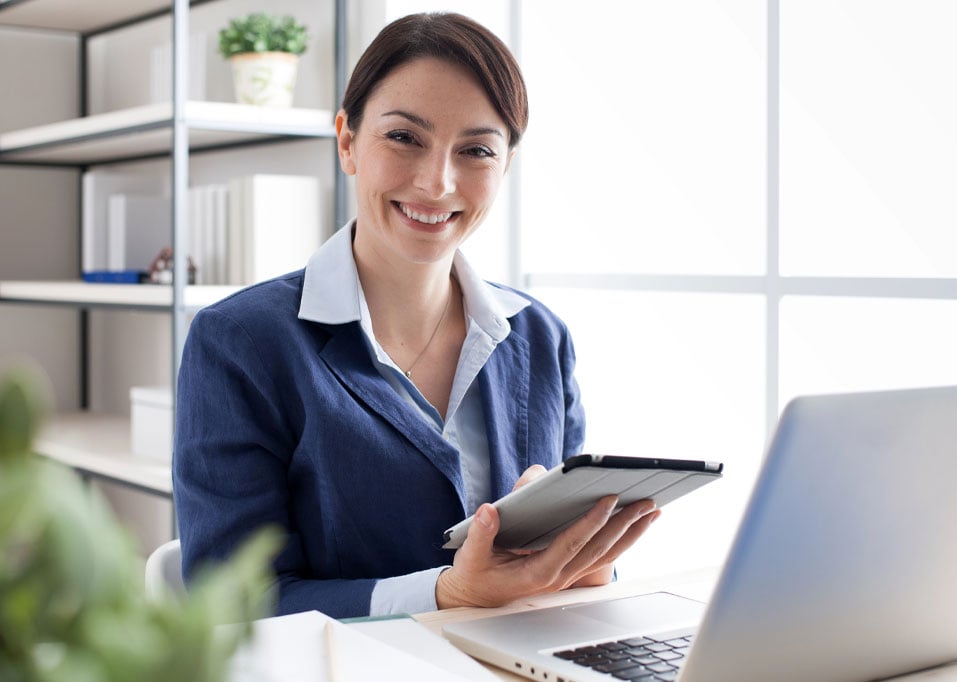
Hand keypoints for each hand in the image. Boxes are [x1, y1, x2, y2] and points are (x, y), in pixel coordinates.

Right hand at [435, 472, 660, 608]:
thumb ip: (480, 532)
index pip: (570, 544)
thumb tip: (490, 511)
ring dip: (630, 533)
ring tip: (651, 511)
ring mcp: (567, 576)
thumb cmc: (477, 574)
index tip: (608, 500)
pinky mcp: (570, 571)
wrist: (477, 598)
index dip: (591, 523)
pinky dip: (622, 539)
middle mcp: (558, 576)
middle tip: (645, 502)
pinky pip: (602, 556)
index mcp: (537, 572)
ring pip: (606, 555)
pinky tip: (636, 524)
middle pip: (598, 549)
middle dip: (623, 525)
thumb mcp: (471, 555)